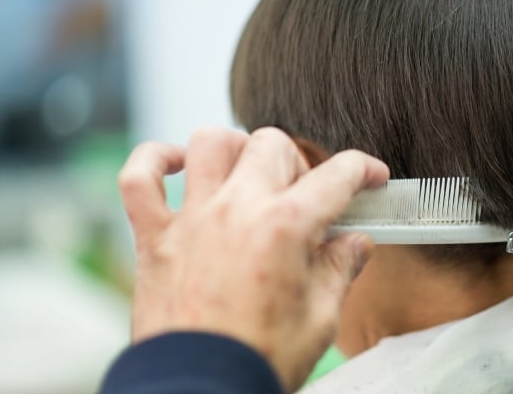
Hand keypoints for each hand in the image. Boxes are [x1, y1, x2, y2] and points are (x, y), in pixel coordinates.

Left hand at [117, 127, 388, 389]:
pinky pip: (140, 177)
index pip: (337, 176)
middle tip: (305, 198)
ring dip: (236, 150)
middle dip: (298, 163)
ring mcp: (192, 218)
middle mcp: (237, 209)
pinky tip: (179, 164)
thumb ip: (341, 269)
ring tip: (249, 175)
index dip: (364, 170)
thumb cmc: (260, 360)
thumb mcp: (321, 318)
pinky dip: (155, 160)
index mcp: (285, 227)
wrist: (200, 391)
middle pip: (273, 145)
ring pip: (211, 143)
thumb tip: (356, 244)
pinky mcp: (154, 237)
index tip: (372, 178)